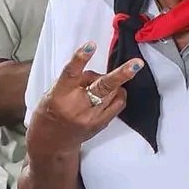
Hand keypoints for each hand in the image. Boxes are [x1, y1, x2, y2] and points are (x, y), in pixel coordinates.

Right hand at [27, 42, 143, 154]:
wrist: (52, 142)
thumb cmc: (51, 111)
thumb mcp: (53, 92)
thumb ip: (74, 81)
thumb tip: (98, 73)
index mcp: (59, 95)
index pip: (70, 73)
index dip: (80, 58)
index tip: (91, 46)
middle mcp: (77, 106)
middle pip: (102, 86)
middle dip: (121, 74)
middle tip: (137, 64)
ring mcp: (91, 117)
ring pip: (112, 91)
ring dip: (112, 83)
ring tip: (99, 86)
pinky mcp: (102, 124)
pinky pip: (118, 103)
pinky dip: (117, 94)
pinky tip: (110, 94)